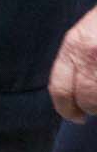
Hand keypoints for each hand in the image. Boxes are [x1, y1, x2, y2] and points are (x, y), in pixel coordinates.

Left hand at [53, 4, 96, 121]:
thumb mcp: (83, 35)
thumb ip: (76, 60)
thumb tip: (72, 94)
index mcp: (75, 46)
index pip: (60, 88)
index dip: (65, 109)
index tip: (73, 116)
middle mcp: (91, 56)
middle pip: (87, 101)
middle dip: (90, 109)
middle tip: (92, 109)